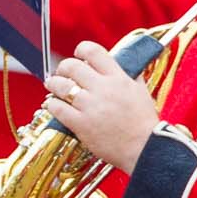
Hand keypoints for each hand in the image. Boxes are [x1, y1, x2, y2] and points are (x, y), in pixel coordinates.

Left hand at [42, 41, 159, 174]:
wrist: (145, 148)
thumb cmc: (143, 123)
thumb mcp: (142, 92)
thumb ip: (131, 76)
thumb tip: (126, 65)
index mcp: (119, 78)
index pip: (94, 52)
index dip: (81, 49)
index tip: (77, 54)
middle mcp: (103, 88)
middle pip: (72, 66)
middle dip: (63, 68)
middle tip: (62, 73)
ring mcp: (90, 106)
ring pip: (61, 85)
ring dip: (53, 84)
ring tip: (52, 86)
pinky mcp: (80, 124)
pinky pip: (57, 108)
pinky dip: (51, 104)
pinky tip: (53, 104)